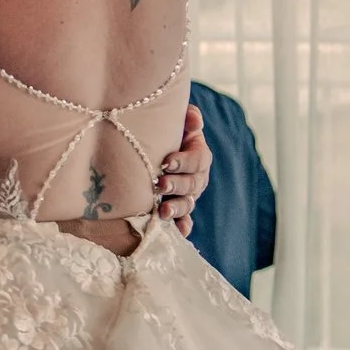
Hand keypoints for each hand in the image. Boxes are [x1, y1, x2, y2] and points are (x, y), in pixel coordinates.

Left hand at [161, 102, 210, 232]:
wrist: (152, 150)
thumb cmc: (164, 135)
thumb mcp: (175, 123)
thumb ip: (187, 118)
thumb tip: (193, 117)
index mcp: (198, 155)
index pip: (197, 159)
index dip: (185, 161)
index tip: (167, 162)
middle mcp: (196, 177)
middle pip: (192, 184)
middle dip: (177, 185)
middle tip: (160, 184)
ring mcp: (188, 196)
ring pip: (188, 204)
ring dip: (177, 209)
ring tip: (163, 212)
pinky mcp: (178, 210)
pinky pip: (184, 221)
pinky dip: (182, 227)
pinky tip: (177, 232)